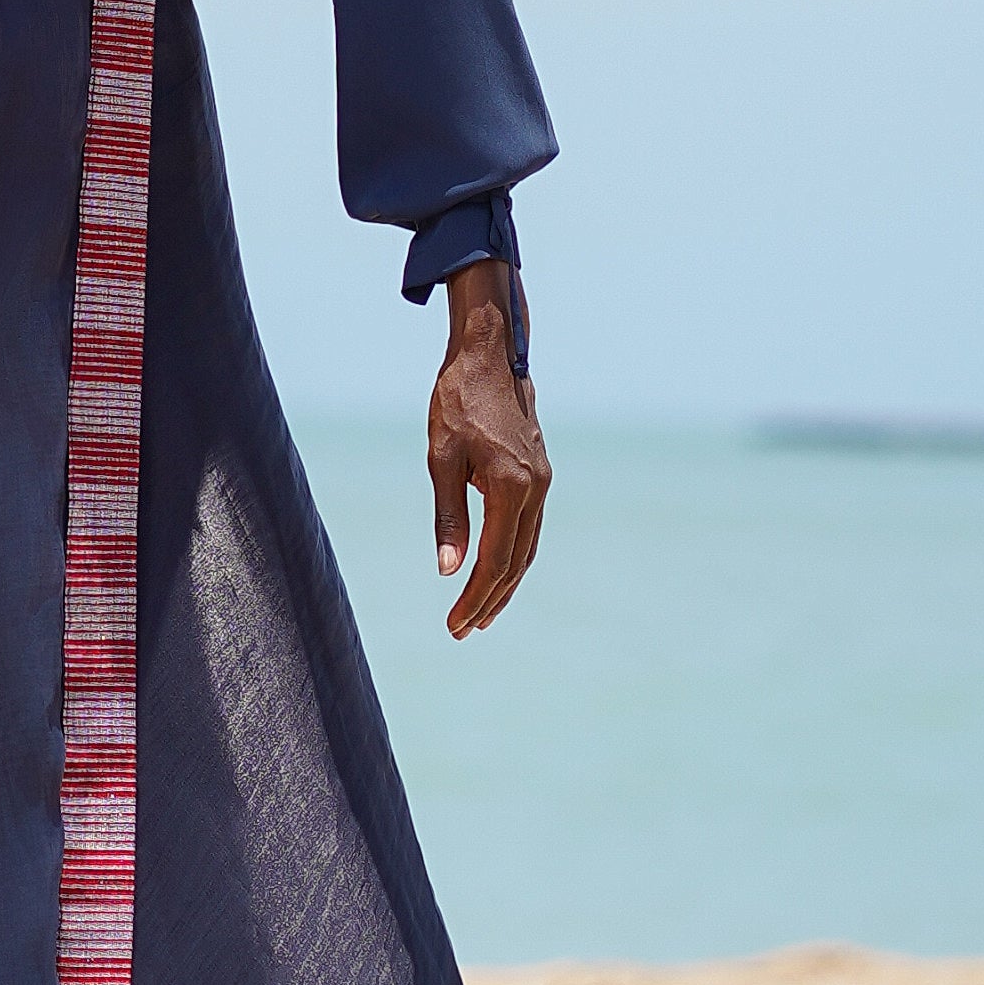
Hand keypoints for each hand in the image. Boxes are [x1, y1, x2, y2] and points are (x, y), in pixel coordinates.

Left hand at [430, 263, 550, 639]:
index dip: (475, 597)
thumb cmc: (457, 400)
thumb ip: (447, 516)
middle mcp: (536, 488)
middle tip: (463, 630)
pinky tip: (495, 569)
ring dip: (505, 583)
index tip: (455, 625)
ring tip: (480, 612)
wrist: (489, 354)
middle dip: (490, 600)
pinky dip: (513, 555)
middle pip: (517, 562)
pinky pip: (529, 528)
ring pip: (527, 547)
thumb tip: (448, 570)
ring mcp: (542, 481)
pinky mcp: (539, 474)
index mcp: (511, 486)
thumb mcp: (441, 457)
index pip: (495, 560)